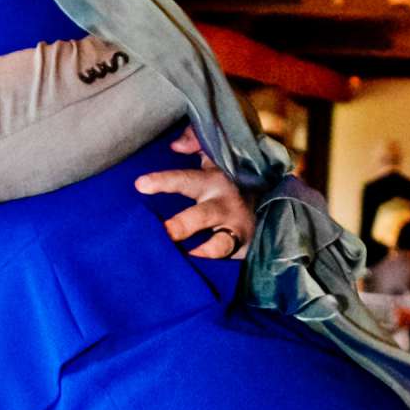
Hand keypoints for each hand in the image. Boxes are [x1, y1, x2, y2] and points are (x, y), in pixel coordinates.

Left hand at [135, 128, 256, 258]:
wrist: (269, 203)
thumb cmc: (229, 181)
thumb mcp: (215, 156)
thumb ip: (195, 141)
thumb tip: (176, 144)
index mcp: (211, 182)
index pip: (185, 180)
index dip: (164, 182)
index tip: (140, 185)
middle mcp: (223, 205)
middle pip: (203, 216)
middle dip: (184, 225)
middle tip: (165, 233)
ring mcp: (234, 230)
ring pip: (220, 243)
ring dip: (206, 250)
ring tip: (188, 256)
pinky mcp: (242, 249)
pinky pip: (229, 259)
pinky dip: (216, 263)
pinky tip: (200, 268)